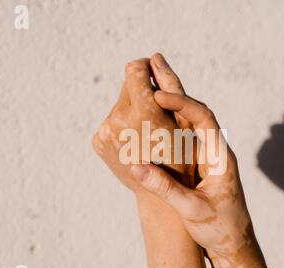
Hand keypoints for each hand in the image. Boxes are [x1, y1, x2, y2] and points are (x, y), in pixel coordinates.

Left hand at [92, 56, 194, 190]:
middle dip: (141, 91)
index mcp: (143, 114)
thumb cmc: (183, 157)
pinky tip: (137, 140)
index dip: (146, 67)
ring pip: (119, 103)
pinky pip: (111, 120)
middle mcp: (117, 121)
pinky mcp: (98, 141)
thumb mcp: (185, 120)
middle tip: (158, 111)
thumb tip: (155, 57)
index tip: (154, 75)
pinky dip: (124, 124)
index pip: (134, 68)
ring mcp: (104, 133)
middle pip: (126, 85)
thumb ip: (170, 86)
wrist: (161, 195)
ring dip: (133, 108)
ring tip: (149, 130)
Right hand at [130, 91, 272, 267]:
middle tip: (153, 62)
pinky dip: (166, 120)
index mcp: (220, 156)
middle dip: (175, 87)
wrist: (234, 243)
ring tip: (148, 79)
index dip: (182, 102)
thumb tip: (137, 166)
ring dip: (170, 99)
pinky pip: (181, 136)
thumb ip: (166, 189)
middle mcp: (214, 150)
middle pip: (195, 110)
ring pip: (187, 121)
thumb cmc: (220, 228)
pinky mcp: (197, 164)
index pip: (205, 118)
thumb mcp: (192, 210)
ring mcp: (206, 155)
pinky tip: (151, 112)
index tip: (159, 94)